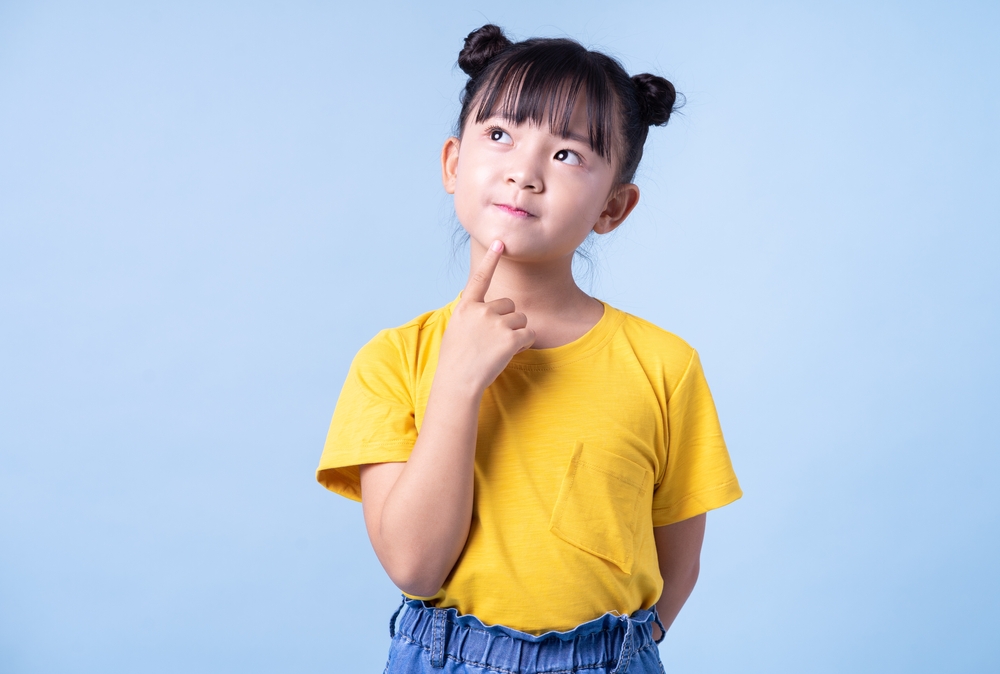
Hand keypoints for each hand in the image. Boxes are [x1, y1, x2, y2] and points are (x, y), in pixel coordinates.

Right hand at [437, 240, 535, 394]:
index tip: (499, 242)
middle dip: (508, 320)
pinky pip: (528, 334)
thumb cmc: (455, 359)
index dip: (491, 260)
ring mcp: (496, 324)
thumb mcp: (457, 329)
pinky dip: (524, 344)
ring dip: (516, 333)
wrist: (457, 382)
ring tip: (498, 349)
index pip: (480, 278)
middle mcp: (481, 311)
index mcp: (466, 307)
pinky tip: (509, 353)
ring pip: (521, 319)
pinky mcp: (510, 338)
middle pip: (510, 304)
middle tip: (494, 340)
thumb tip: (485, 311)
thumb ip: (472, 315)